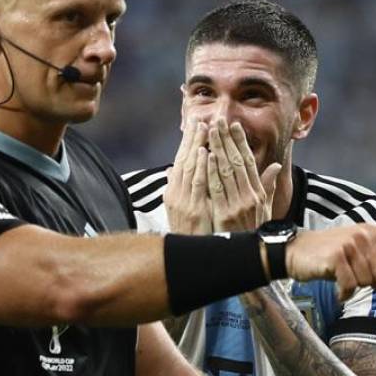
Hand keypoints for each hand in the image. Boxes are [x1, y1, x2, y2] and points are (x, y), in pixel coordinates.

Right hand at [164, 119, 211, 233]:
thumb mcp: (179, 211)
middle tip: (198, 117)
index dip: (188, 142)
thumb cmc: (187, 235)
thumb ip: (175, 188)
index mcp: (173, 192)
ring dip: (196, 146)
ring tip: (203, 128)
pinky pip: (197, 184)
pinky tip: (204, 152)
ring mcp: (183, 201)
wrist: (185, 259)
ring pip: (189, 168)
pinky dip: (200, 167)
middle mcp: (175, 194)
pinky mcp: (192, 209)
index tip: (194, 124)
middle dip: (191, 138)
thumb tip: (170, 170)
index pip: (181, 161)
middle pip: (183, 160)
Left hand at [207, 119, 279, 231]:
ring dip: (218, 149)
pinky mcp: (226, 215)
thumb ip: (268, 187)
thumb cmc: (255, 233)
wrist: (253, 258)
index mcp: (258, 193)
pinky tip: (206, 156)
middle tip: (219, 120)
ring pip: (226, 171)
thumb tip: (276, 166)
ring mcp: (238, 205)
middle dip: (227, 139)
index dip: (241, 142)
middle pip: (236, 162)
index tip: (234, 125)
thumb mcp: (265, 210)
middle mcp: (250, 197)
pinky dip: (211, 170)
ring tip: (210, 131)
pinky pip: (217, 188)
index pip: (248, 162)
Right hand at [281, 223, 375, 300]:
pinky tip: (336, 290)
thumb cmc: (325, 258)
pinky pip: (351, 286)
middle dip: (366, 282)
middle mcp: (363, 235)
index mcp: (370, 233)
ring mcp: (350, 244)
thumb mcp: (353, 265)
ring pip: (367, 281)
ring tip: (338, 278)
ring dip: (353, 287)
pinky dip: (344, 294)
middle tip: (347, 278)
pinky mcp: (337, 257)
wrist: (294, 252)